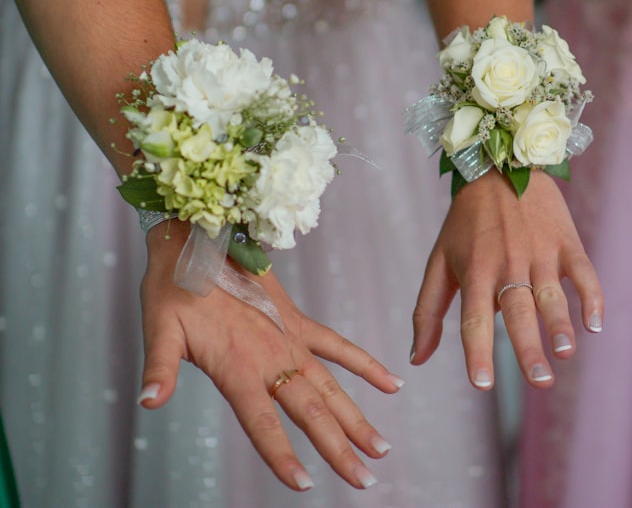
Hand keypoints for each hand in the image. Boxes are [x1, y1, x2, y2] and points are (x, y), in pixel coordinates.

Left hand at [136, 223, 402, 490]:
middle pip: (311, 411)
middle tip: (364, 480)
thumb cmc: (174, 285)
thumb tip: (148, 403)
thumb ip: (159, 367)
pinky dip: (365, 365)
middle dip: (339, 449)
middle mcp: (271, 355)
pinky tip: (392, 384)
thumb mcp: (158, 326)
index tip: (305, 485)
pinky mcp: (297, 321)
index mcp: (237, 365)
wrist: (199, 238)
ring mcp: (290, 338)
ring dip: (357, 418)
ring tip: (381, 448)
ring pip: (331, 387)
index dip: (283, 455)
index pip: (264, 422)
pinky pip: (338, 347)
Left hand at [410, 169, 602, 388]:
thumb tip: (417, 358)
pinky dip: (590, 296)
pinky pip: (582, 271)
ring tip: (565, 354)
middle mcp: (507, 265)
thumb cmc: (466, 223)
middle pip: (518, 312)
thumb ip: (428, 311)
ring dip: (560, 324)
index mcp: (475, 272)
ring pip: (551, 294)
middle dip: (529, 348)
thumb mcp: (439, 261)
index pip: (474, 319)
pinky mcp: (565, 241)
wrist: (500, 166)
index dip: (478, 352)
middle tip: (540, 382)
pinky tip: (595, 324)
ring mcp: (539, 252)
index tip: (482, 384)